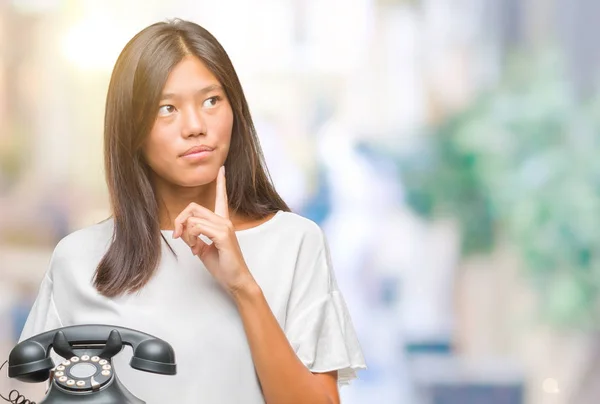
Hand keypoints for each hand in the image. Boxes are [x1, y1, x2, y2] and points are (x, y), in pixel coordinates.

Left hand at [172, 166, 254, 294]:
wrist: (236, 280)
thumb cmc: (222, 265)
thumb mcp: (202, 248)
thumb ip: (192, 235)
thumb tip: (181, 229)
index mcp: (222, 222)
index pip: (221, 197)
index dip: (221, 183)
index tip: (222, 169)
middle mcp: (224, 220)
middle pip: (194, 207)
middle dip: (179, 221)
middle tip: (178, 236)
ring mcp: (225, 226)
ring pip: (193, 219)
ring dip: (186, 235)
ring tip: (194, 248)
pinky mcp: (223, 234)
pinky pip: (197, 227)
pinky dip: (191, 238)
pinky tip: (197, 249)